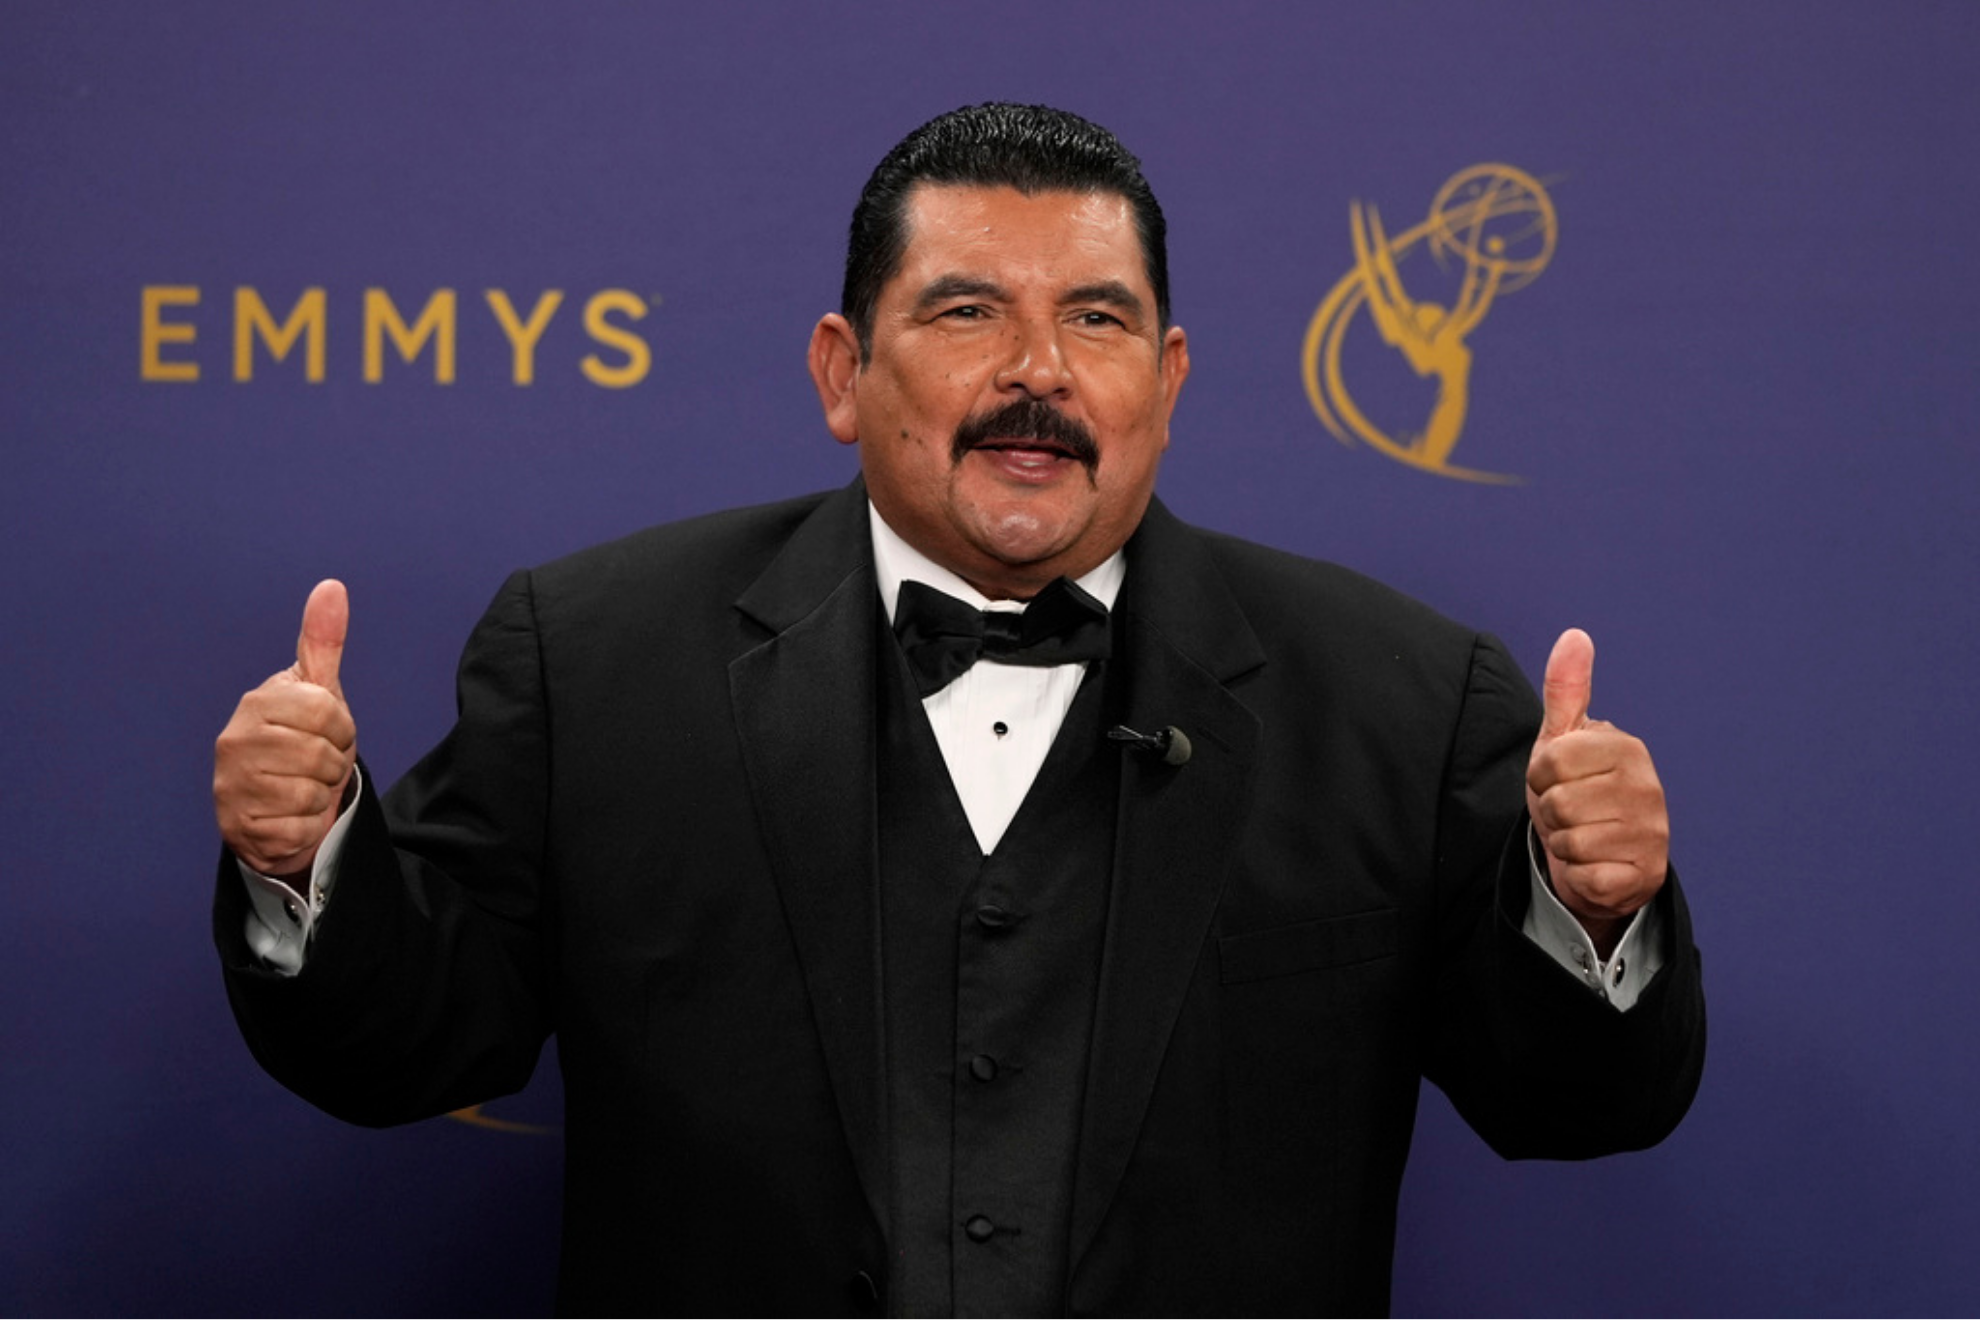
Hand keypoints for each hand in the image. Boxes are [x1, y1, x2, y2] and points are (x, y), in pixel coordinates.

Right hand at [213, 580, 356, 877]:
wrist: (281, 809)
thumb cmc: (303, 745)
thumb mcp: (319, 693)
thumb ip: (323, 642)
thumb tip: (332, 586)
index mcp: (258, 703)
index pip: (328, 711)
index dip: (341, 728)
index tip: (327, 734)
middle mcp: (234, 740)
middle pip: (322, 754)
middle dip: (332, 764)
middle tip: (315, 766)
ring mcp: (232, 785)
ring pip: (312, 792)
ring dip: (319, 795)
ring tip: (302, 788)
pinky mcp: (240, 826)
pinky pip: (300, 826)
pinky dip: (305, 825)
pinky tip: (289, 816)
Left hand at [1524, 628, 1668, 955]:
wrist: (1600, 857)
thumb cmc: (1576, 791)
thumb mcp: (1563, 739)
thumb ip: (1566, 690)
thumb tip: (1574, 635)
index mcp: (1626, 748)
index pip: (1549, 763)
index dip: (1539, 777)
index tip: (1555, 781)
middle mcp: (1648, 787)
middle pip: (1556, 803)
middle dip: (1550, 813)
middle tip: (1570, 813)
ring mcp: (1652, 833)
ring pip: (1569, 842)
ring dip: (1563, 845)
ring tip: (1581, 836)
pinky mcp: (1646, 875)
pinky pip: (1587, 877)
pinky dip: (1579, 876)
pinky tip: (1595, 865)